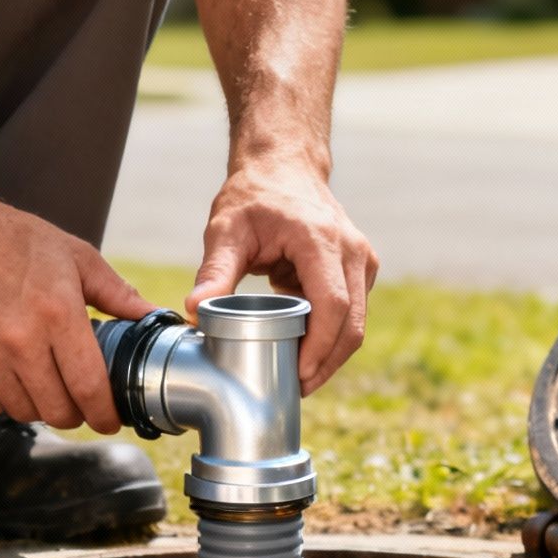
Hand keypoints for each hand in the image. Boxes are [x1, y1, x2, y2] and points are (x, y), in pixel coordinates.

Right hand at [0, 196, 154, 431]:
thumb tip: (152, 316)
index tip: (111, 419)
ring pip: (24, 412)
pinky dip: (5, 400)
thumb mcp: (75, 256)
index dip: (105, 414)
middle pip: (58, 411)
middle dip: (76, 413)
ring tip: (46, 383)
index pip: (89, 388)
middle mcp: (19, 340)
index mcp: (57, 313)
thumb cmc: (11, 239)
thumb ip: (117, 293)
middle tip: (80, 400)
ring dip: (40, 406)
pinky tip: (12, 376)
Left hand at [185, 163, 377, 393]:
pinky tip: (302, 351)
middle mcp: (352, 251)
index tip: (298, 376)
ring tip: (295, 376)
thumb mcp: (226, 229)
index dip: (319, 347)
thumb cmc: (254, 196)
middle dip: (325, 363)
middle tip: (294, 390)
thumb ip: (215, 270)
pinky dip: (329, 337)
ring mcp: (362, 261)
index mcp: (321, 240)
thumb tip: (195, 309)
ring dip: (329, 354)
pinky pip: (351, 314)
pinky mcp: (360, 270)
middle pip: (352, 325)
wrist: (284, 167)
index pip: (333, 305)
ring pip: (356, 325)